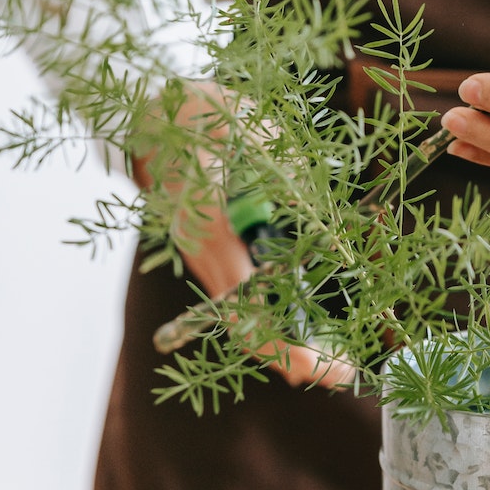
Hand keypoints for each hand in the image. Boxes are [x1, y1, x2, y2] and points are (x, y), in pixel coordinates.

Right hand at [133, 83, 352, 389]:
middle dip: (292, 357)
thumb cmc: (194, 115)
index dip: (275, 340)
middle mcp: (204, 254)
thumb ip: (283, 163)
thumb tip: (326, 208)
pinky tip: (313, 332)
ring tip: (337, 361)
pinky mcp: (214, 255)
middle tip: (342, 374)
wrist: (146, 117)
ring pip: (244, 319)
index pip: (240, 303)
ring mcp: (206, 259)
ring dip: (288, 344)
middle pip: (245, 326)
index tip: (310, 365)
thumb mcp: (240, 123)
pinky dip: (277, 322)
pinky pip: (243, 300)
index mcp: (209, 227)